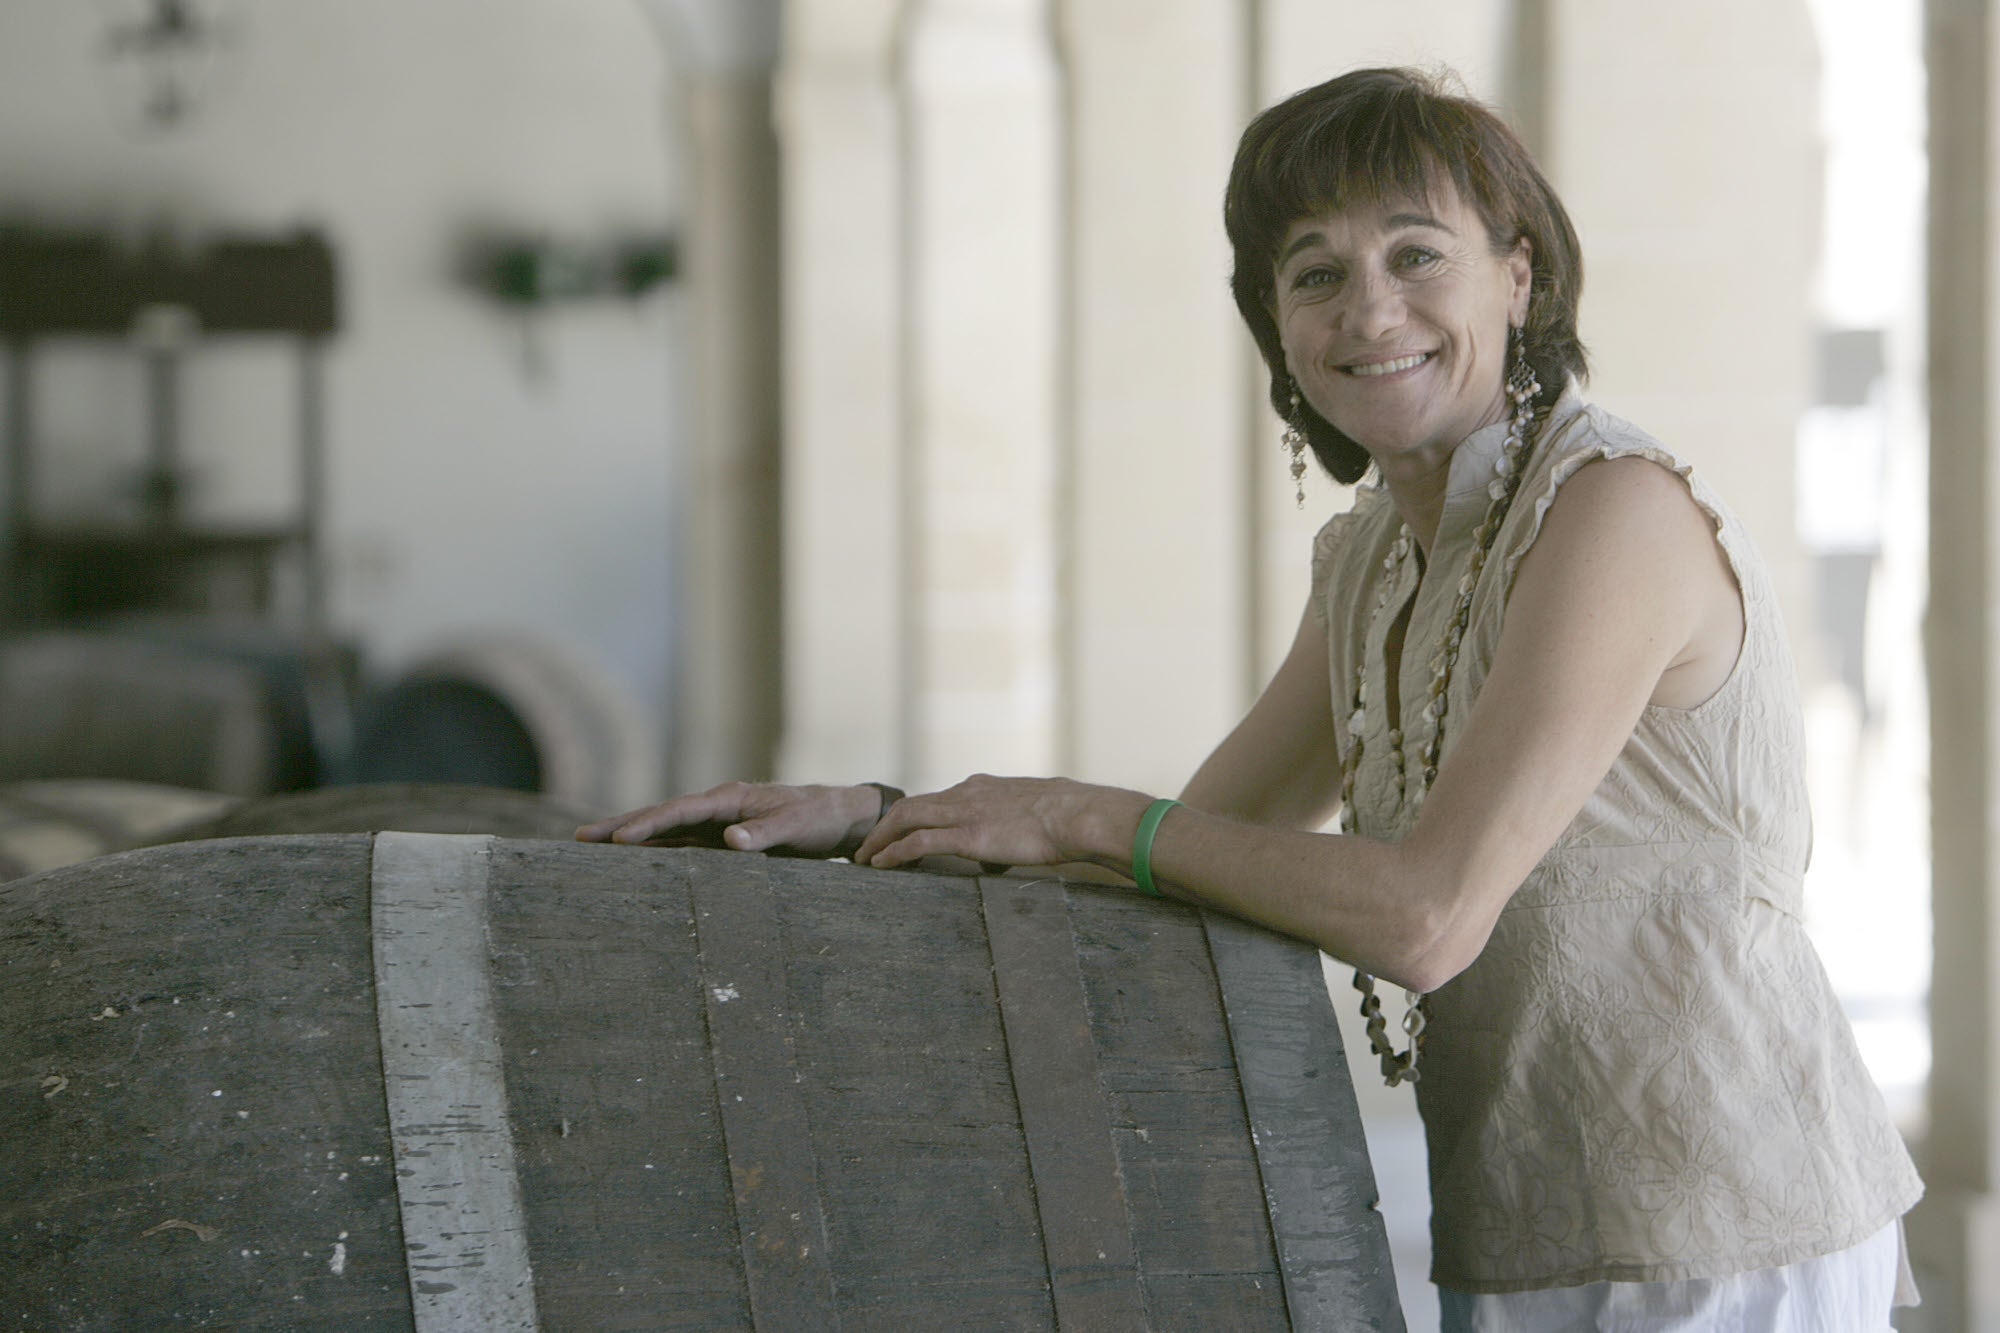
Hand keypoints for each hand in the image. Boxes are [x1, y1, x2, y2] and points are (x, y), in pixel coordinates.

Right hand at [575, 781, 887, 855]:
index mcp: (730, 798)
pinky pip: (681, 847)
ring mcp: (716, 825)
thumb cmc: (818, 818)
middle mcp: (717, 809)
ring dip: (631, 840)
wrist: (837, 818)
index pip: (681, 811)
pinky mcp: (721, 842)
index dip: (649, 824)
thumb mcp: (796, 825)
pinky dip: (655, 852)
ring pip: (665, 832)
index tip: (619, 839)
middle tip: (580, 838)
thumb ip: (765, 834)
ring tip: (591, 849)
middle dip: (621, 826)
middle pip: (661, 817)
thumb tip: (731, 841)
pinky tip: (632, 864)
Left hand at [852, 774, 1146, 872]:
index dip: (914, 816)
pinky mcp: (968, 835)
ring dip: (880, 839)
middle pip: (912, 805)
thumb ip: (1020, 819)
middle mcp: (967, 794)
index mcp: (983, 787)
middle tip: (868, 847)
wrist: (1079, 815)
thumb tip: (1028, 835)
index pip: (937, 799)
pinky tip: (881, 864)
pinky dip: (894, 851)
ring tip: (864, 858)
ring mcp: (965, 813)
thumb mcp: (1037, 809)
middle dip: (885, 826)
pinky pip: (919, 841)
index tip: (901, 832)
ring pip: (906, 818)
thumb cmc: (1070, 816)